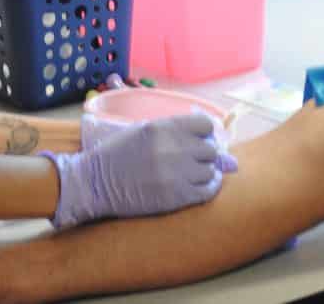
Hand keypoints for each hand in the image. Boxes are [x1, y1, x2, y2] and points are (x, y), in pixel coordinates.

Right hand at [45, 113, 237, 227]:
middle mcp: (172, 148)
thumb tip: (228, 156)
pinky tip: (196, 187)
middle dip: (204, 155)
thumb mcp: (145, 132)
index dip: (204, 133)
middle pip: (210, 150)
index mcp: (163, 127)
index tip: (198, 140)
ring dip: (204, 173)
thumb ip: (180, 136)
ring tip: (189, 175)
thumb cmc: (118, 153)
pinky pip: (207, 192)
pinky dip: (207, 189)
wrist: (94, 183)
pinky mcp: (174, 197)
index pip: (206, 125)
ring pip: (211, 171)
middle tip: (191, 160)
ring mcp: (174, 174)